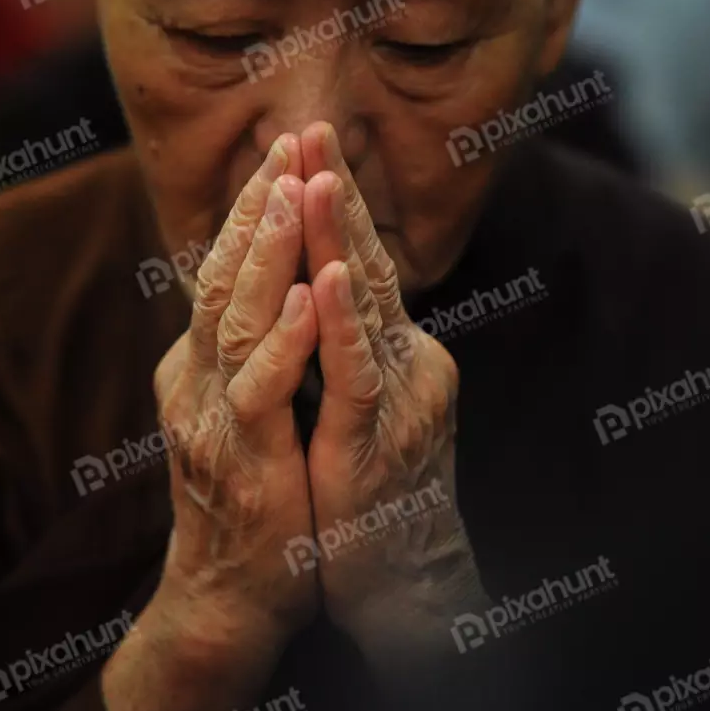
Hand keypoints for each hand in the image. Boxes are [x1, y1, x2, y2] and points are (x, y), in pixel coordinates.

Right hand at [152, 134, 318, 660]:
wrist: (233, 593)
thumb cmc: (255, 494)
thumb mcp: (250, 409)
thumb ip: (257, 351)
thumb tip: (281, 292)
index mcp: (204, 363)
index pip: (227, 269)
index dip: (256, 210)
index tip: (287, 152)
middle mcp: (198, 379)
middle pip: (223, 275)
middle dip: (260, 206)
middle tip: (288, 141)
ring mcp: (214, 418)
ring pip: (234, 319)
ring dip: (266, 252)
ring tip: (292, 189)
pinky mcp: (243, 460)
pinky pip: (260, 391)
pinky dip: (281, 339)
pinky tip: (303, 293)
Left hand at [301, 124, 486, 652]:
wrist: (399, 582)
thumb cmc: (367, 492)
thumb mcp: (355, 404)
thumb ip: (342, 345)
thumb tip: (308, 289)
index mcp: (393, 351)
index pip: (358, 264)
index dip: (333, 206)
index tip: (302, 147)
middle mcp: (408, 363)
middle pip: (366, 265)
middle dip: (335, 196)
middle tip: (310, 128)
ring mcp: (400, 402)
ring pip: (366, 308)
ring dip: (342, 240)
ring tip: (320, 176)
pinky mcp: (379, 446)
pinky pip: (357, 378)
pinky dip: (343, 326)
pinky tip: (328, 278)